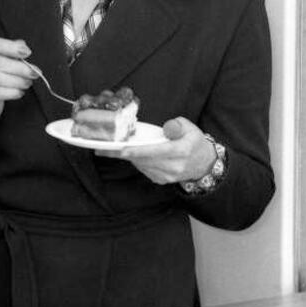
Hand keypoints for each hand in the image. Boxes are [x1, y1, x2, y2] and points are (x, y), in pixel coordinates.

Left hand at [96, 116, 215, 184]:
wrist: (203, 164)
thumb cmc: (194, 142)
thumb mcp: (190, 128)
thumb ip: (178, 126)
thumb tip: (167, 128)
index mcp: (181, 151)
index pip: (156, 151)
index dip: (137, 151)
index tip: (121, 149)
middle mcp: (174, 166)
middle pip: (143, 160)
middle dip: (122, 153)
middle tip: (102, 148)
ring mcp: (167, 176)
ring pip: (141, 165)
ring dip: (126, 157)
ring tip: (108, 149)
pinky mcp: (161, 180)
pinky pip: (143, 169)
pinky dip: (135, 161)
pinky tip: (128, 153)